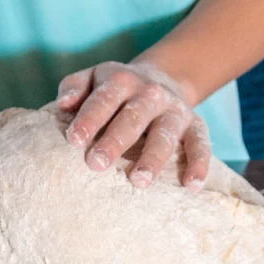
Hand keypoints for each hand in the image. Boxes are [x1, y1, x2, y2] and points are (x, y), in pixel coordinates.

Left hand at [57, 61, 210, 190]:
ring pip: (165, 133)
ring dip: (153, 157)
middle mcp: (150, 94)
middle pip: (133, 117)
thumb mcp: (92, 78)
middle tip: (96, 165)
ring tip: (138, 181)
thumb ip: (73, 87)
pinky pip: (201, 144)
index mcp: (121, 81)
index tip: (73, 140)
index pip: (104, 99)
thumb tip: (62, 105)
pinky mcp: (196, 125)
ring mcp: (175, 110)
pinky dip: (199, 163)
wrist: (161, 79)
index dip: (89, 118)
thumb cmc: (115, 89)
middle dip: (115, 141)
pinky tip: (191, 185)